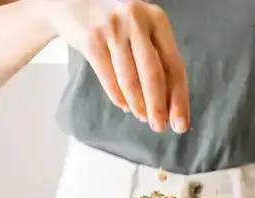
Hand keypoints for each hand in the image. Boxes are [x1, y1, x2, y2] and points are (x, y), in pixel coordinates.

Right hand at [44, 0, 189, 132]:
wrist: (74, 2)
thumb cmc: (117, 25)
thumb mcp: (142, 33)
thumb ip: (157, 61)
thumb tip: (170, 106)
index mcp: (157, 21)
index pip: (174, 66)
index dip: (179, 99)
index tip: (180, 124)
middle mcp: (137, 21)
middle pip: (154, 74)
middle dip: (158, 106)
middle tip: (160, 127)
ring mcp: (113, 29)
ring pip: (130, 78)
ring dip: (138, 105)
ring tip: (142, 117)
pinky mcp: (91, 40)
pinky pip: (108, 78)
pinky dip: (118, 97)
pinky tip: (124, 106)